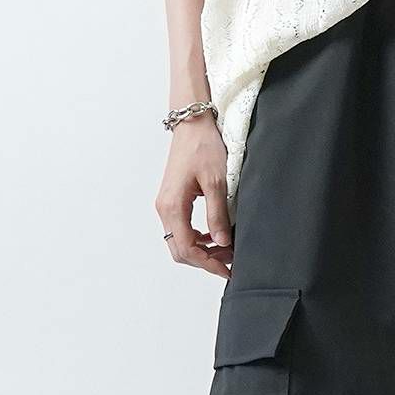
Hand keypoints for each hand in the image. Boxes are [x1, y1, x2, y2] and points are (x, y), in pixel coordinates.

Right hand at [155, 116, 232, 277]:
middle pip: (179, 250)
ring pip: (179, 241)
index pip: (187, 248)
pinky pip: (181, 228)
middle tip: (230, 262)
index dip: (207, 263)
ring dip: (201, 250)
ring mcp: (166, 204)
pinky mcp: (172, 200)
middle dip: (204, 260)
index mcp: (173, 206)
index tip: (227, 270)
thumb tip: (221, 243)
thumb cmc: (203, 147)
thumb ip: (218, 214)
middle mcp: (164, 208)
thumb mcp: (217, 182)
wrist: (192, 124)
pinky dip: (197, 238)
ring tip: (226, 249)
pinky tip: (215, 235)